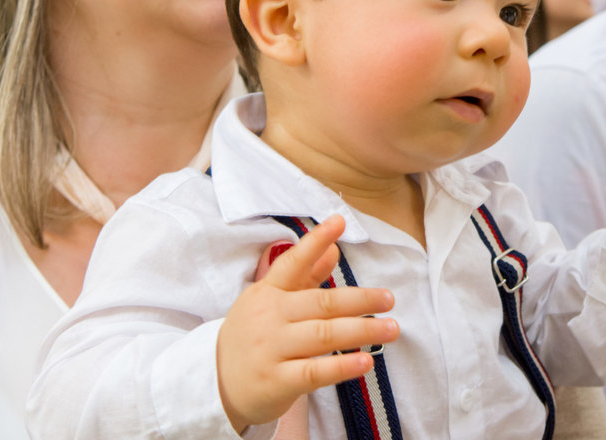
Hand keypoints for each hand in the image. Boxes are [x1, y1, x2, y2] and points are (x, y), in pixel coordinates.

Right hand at [216, 215, 399, 431]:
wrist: (213, 384)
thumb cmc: (251, 337)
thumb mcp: (270, 302)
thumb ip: (304, 277)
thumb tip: (334, 250)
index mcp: (267, 293)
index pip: (293, 262)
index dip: (316, 241)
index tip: (340, 221)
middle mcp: (269, 317)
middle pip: (321, 303)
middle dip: (359, 300)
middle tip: (389, 298)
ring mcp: (271, 349)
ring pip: (323, 335)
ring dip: (362, 330)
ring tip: (391, 328)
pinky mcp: (276, 382)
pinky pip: (314, 372)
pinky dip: (341, 367)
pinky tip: (365, 362)